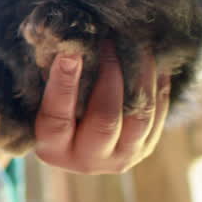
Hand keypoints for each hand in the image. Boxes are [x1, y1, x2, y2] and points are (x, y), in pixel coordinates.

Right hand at [34, 41, 168, 174]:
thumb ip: (52, 78)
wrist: (80, 137)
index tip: (71, 51)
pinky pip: (158, 114)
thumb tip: (69, 41)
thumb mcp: (43, 99)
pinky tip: (149, 60)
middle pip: (105, 120)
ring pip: (139, 117)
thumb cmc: (54, 107)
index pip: (58, 117)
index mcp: (53, 149)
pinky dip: (156, 84)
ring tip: (135, 46)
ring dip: (139, 77)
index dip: (64, 83)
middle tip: (109, 42)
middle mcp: (86, 160)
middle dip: (110, 75)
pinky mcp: (145, 148)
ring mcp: (120, 157)